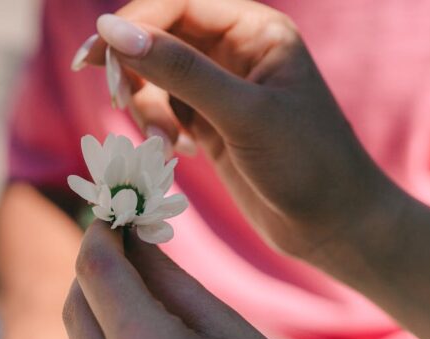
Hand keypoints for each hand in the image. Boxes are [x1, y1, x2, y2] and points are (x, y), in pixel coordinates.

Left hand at [62, 221, 324, 338]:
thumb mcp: (232, 334)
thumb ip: (174, 283)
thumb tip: (137, 238)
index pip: (98, 272)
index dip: (100, 235)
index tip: (112, 216)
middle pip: (76, 304)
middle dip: (96, 269)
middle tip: (124, 246)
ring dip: (97, 308)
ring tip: (137, 293)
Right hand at [79, 0, 400, 262]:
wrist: (333, 225)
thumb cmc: (307, 163)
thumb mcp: (243, 113)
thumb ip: (179, 71)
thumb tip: (112, 31)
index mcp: (254, 29)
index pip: (177, 4)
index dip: (134, 23)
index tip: (96, 56)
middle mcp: (234, 50)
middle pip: (159, 35)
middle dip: (132, 66)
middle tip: (118, 98)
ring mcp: (219, 87)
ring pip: (154, 75)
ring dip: (145, 106)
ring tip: (165, 145)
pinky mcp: (208, 121)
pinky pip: (163, 108)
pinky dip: (157, 128)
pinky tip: (175, 153)